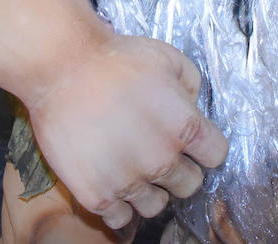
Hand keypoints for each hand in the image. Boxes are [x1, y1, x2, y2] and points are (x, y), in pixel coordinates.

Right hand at [27, 33, 228, 230]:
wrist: (61, 67)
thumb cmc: (114, 58)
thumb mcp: (167, 57)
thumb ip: (191, 85)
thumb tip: (192, 107)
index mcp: (184, 126)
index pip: (216, 156)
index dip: (204, 147)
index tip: (190, 141)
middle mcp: (162, 159)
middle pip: (189, 185)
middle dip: (178, 170)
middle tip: (156, 152)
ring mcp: (129, 181)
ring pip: (156, 206)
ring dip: (149, 190)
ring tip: (131, 168)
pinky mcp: (97, 195)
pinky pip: (120, 219)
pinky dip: (118, 206)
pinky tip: (111, 184)